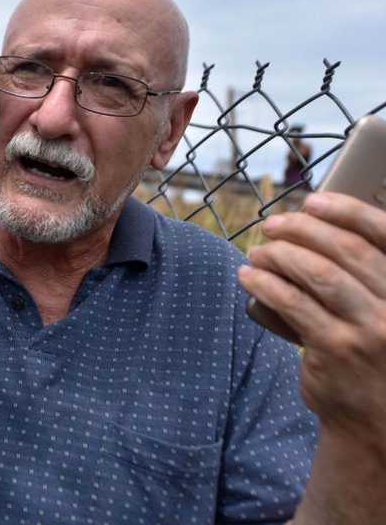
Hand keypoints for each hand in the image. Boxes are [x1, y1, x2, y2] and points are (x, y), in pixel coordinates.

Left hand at [238, 193, 385, 448]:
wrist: (375, 420)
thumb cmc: (374, 355)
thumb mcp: (382, 311)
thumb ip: (362, 276)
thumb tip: (313, 224)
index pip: (385, 234)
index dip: (348, 210)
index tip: (313, 201)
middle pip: (345, 250)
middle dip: (302, 229)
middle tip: (271, 225)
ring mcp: (371, 329)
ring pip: (317, 273)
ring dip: (279, 255)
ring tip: (257, 251)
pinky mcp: (336, 348)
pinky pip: (292, 303)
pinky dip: (264, 283)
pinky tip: (248, 276)